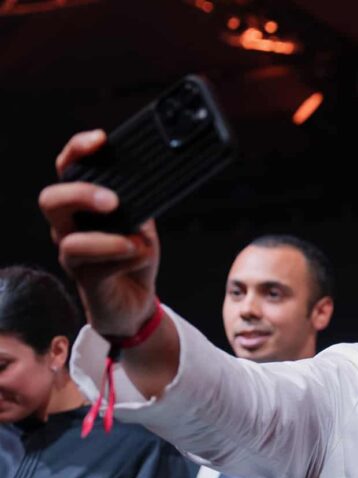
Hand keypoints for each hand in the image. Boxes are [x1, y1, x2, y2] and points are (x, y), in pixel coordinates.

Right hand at [39, 129, 160, 336]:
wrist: (137, 301)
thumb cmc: (134, 256)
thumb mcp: (143, 222)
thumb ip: (140, 201)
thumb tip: (151, 180)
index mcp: (83, 205)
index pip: (69, 168)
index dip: (78, 150)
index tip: (101, 139)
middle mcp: (69, 227)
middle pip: (51, 200)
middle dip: (80, 195)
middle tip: (112, 201)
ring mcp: (74, 256)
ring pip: (69, 242)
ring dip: (106, 240)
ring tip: (135, 241)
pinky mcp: (86, 281)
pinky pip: (97, 268)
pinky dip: (125, 259)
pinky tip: (141, 255)